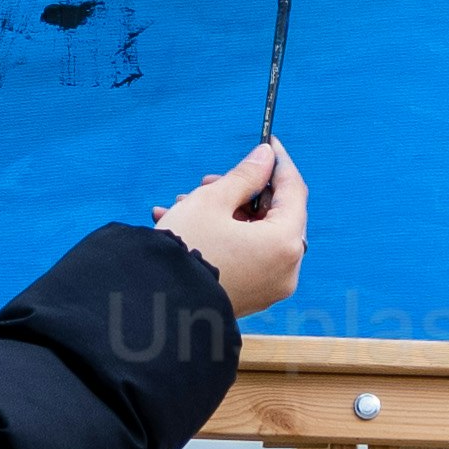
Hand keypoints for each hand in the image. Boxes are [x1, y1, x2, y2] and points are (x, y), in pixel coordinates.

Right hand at [157, 137, 305, 319]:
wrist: (155, 305)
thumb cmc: (185, 250)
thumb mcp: (212, 201)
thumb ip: (245, 175)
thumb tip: (266, 157)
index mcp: (284, 243)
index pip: (294, 190)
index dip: (279, 162)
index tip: (268, 142)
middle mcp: (286, 268)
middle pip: (275, 215)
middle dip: (242, 192)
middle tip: (210, 181)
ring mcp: (270, 287)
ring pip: (256, 235)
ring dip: (226, 214)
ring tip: (185, 203)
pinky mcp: (253, 297)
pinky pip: (246, 256)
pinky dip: (225, 238)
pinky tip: (186, 225)